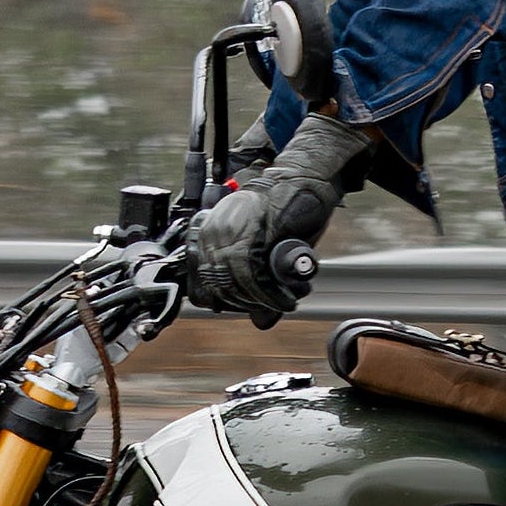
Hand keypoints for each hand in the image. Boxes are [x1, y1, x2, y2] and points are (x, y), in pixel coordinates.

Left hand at [180, 112, 371, 322]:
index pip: (200, 285)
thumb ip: (259, 285)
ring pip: (235, 283)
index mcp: (207, 234)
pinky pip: (252, 274)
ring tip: (285, 302)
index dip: (224, 301)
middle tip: (273, 304)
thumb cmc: (288, 215)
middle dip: (247, 303)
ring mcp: (229, 229)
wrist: (305, 182)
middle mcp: (212, 231)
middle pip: (219, 287)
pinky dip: (270, 293)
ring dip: (262, 301)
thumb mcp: (266, 253)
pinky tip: (285, 298)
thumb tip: (260, 323)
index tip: (247, 305)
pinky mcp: (250, 231)